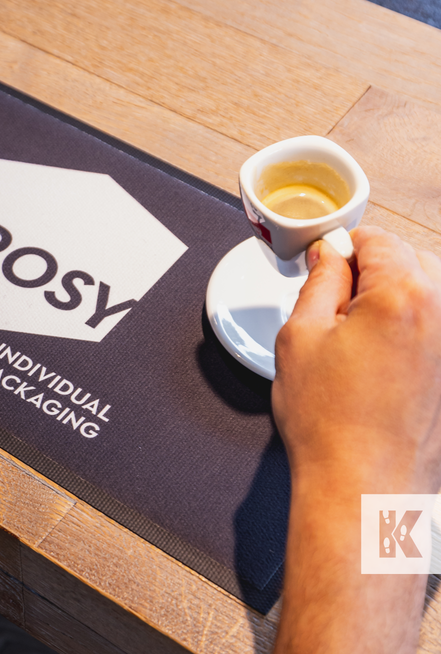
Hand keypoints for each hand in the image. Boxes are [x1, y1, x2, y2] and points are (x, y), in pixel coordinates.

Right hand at [273, 226, 440, 491]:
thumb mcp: (300, 335)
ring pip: (426, 292)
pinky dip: (408, 325)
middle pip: (410, 260)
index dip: (343, 244)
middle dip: (371, 267)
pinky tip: (376, 355)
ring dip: (393, 295)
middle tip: (334, 298)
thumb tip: (329, 255)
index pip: (378, 240)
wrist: (362, 487)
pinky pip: (432, 327)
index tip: (325, 259)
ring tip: (354, 331)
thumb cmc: (328, 421)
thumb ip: (319, 281)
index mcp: (404, 296)